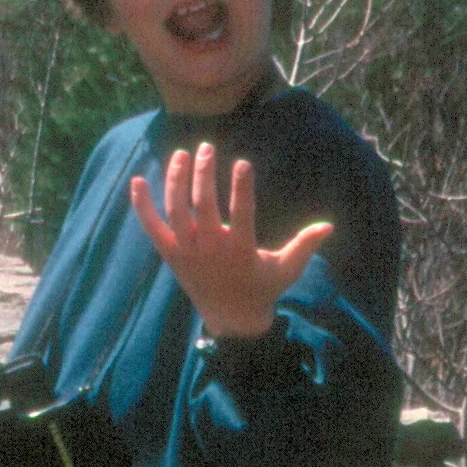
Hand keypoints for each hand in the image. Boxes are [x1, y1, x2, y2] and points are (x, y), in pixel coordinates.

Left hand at [131, 141, 333, 338]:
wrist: (231, 320)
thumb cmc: (263, 289)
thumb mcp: (287, 269)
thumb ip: (305, 245)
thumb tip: (328, 225)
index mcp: (240, 250)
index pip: (241, 213)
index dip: (242, 188)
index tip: (242, 163)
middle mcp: (210, 249)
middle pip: (202, 205)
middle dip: (203, 174)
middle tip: (207, 146)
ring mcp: (187, 252)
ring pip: (176, 211)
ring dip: (176, 180)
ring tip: (183, 154)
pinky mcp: (170, 255)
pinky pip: (152, 228)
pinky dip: (142, 206)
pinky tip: (137, 181)